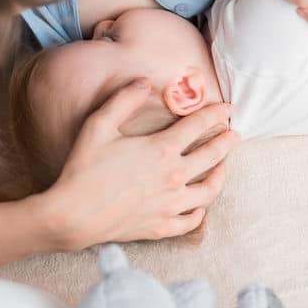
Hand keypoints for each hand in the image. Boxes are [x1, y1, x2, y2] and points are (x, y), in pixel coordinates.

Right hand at [37, 80, 239, 249]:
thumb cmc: (83, 169)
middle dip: (227, 142)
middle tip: (235, 135)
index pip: (199, 125)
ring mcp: (170, 204)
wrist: (72, 216)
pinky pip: (190, 220)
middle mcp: (173, 177)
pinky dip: (199, 212)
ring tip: (224, 166)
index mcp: (161, 149)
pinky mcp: (161, 226)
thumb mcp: (99, 125)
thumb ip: (123, 100)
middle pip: (212, 156)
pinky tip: (200, 207)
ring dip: (220, 176)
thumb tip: (143, 81)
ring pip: (209, 190)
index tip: (228, 108)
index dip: (215, 113)